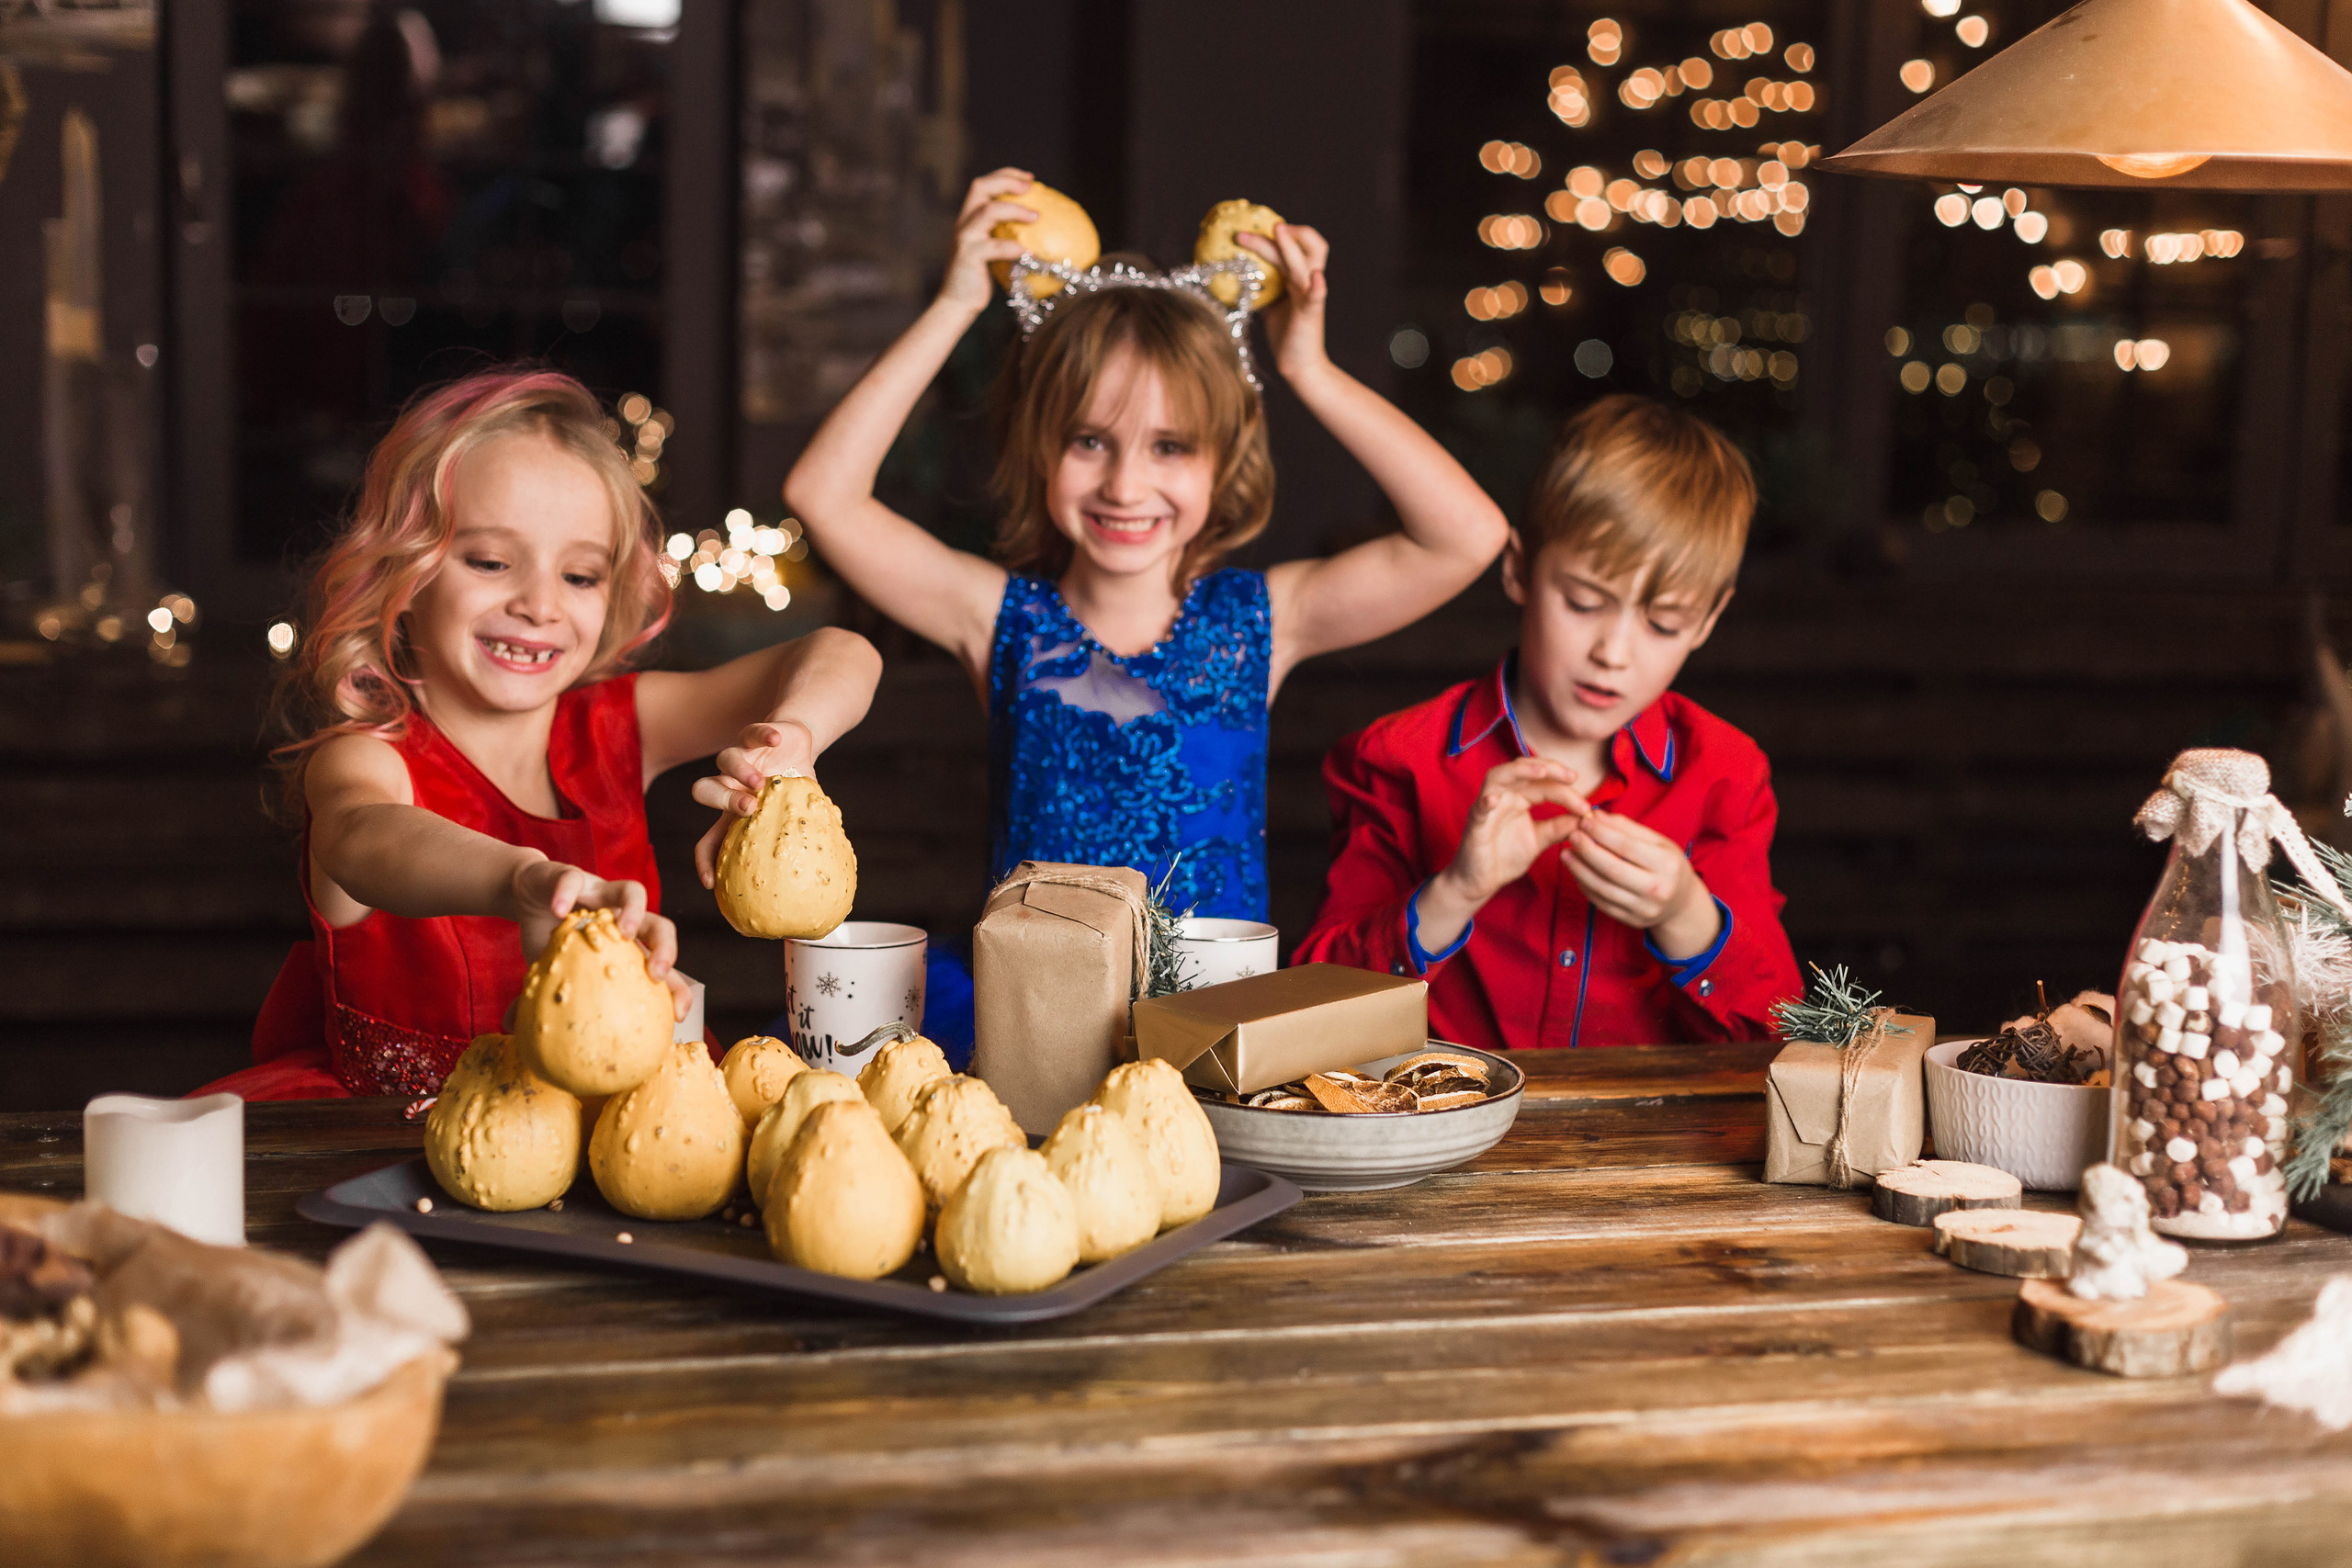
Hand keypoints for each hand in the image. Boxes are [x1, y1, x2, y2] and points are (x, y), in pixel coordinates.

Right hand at [509, 860, 689, 1018]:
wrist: (527, 895)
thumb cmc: (549, 939)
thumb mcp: (549, 973)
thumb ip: (545, 1003)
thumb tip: (524, 1044)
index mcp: (625, 945)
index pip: (659, 966)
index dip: (676, 988)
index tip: (680, 1014)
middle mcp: (620, 917)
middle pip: (660, 926)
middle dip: (666, 949)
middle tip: (657, 972)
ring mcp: (600, 893)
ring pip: (633, 892)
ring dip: (634, 911)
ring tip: (623, 932)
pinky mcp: (572, 876)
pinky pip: (573, 880)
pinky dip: (566, 894)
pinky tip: (558, 911)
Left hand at [692, 719, 815, 888]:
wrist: (795, 746)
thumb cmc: (793, 790)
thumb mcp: (796, 816)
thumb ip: (800, 841)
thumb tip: (821, 883)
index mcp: (732, 813)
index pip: (709, 840)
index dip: (706, 860)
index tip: (712, 882)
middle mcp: (730, 785)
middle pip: (704, 791)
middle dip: (721, 801)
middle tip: (749, 809)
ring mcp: (740, 758)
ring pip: (724, 760)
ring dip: (739, 771)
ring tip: (761, 781)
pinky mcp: (752, 735)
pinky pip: (752, 733)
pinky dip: (764, 736)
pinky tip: (777, 742)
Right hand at [940, 168, 1039, 310]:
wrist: (958, 303)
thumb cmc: (981, 278)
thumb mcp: (993, 252)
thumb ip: (1006, 236)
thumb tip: (1043, 230)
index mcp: (970, 217)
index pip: (984, 185)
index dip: (1006, 175)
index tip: (1030, 178)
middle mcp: (964, 222)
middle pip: (980, 187)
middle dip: (1007, 181)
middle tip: (1031, 187)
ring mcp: (965, 238)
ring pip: (987, 211)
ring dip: (1014, 210)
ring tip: (1036, 216)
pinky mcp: (967, 256)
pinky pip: (993, 247)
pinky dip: (1012, 247)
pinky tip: (1029, 252)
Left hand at [1238, 224, 1330, 383]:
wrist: (1300, 365)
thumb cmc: (1286, 335)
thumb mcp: (1269, 306)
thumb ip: (1260, 288)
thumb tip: (1236, 275)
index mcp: (1296, 278)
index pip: (1289, 246)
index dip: (1270, 235)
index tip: (1244, 232)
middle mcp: (1306, 281)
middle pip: (1301, 245)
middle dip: (1273, 235)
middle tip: (1243, 234)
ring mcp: (1310, 295)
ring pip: (1306, 263)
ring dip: (1291, 246)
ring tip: (1278, 231)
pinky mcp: (1311, 313)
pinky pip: (1316, 296)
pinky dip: (1317, 286)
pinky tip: (1316, 277)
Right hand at [1414, 760, 1587, 952]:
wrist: (1480, 881)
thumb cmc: (1505, 858)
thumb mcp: (1539, 840)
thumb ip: (1559, 828)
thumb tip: (1586, 818)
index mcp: (1520, 798)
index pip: (1545, 785)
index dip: (1567, 792)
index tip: (1588, 808)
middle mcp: (1504, 796)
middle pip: (1525, 770)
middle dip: (1549, 769)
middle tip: (1572, 777)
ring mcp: (1488, 807)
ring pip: (1499, 776)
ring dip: (1520, 770)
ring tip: (1541, 771)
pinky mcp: (1475, 823)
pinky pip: (1479, 807)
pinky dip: (1486, 801)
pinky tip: (1495, 800)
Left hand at [1564, 812, 1720, 958]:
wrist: (1681, 904)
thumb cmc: (1667, 865)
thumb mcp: (1658, 842)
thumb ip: (1626, 827)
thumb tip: (1595, 815)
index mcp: (1667, 864)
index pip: (1627, 846)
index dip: (1601, 832)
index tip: (1584, 821)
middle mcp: (1658, 889)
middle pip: (1612, 868)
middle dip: (1587, 850)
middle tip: (1571, 835)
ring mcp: (1644, 909)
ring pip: (1602, 888)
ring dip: (1579, 870)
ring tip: (1566, 854)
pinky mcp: (1631, 921)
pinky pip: (1601, 903)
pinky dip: (1585, 886)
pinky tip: (1577, 872)